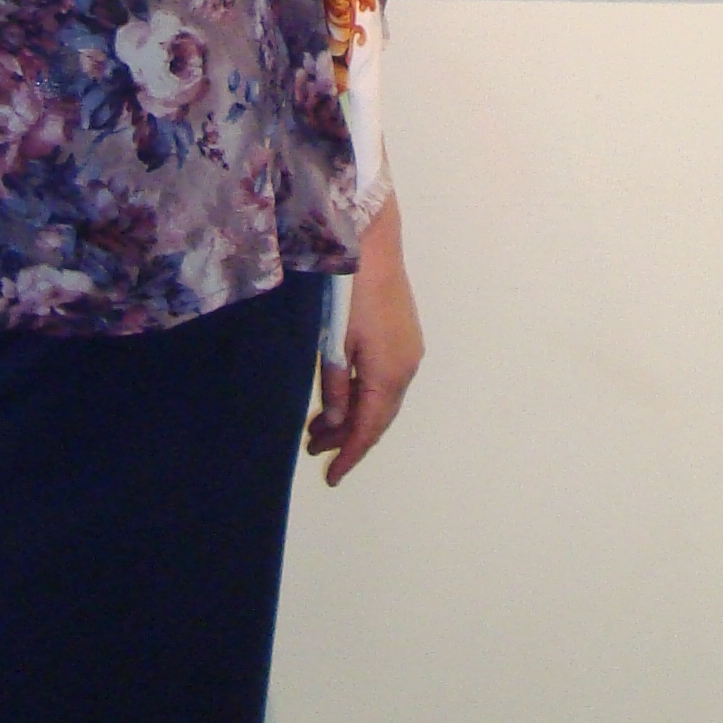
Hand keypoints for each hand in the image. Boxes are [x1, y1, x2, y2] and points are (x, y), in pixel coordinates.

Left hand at [307, 196, 423, 487]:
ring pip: (382, 399)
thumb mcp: (333, 344)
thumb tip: (335, 422)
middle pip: (378, 418)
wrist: (373, 245)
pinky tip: (343, 394)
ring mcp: (409, 351)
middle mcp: (406, 368)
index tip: (332, 478)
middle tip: (313, 449)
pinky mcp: (405, 336)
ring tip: (319, 427)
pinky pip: (386, 381)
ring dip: (353, 414)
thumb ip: (334, 386)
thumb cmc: (348, 292)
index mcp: (389, 375)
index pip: (369, 429)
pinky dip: (364, 395)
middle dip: (347, 437)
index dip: (350, 455)